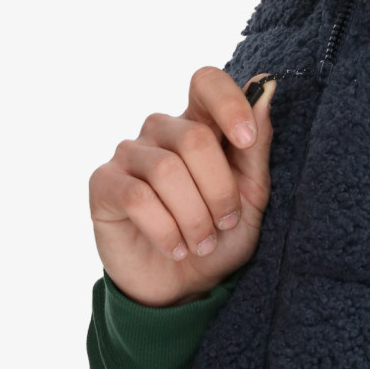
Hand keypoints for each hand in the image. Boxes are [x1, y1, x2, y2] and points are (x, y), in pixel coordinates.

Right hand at [89, 67, 274, 306]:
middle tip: (226, 222)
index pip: (207, 82)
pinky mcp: (103, 184)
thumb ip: (257, 141)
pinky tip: (176, 248)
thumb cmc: (222, 232)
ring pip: (167, 170)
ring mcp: (129, 153)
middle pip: (195, 138)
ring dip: (194, 216)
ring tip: (203, 242)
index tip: (246, 140)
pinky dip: (166, 230)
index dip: (228, 104)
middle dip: (219, 190)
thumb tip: (266, 87)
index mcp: (201, 121)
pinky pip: (137, 197)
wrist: (185, 286)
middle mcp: (162, 129)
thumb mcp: (253, 190)